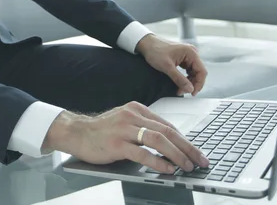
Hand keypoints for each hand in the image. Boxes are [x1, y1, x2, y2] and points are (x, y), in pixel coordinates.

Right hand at [43, 101, 208, 173]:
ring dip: (177, 154)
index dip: (184, 139)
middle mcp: (132, 116)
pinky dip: (157, 161)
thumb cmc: (102, 131)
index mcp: (137, 109)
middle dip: (187, 147)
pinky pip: (142, 153)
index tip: (196, 152)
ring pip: (158, 139)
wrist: (76, 132)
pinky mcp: (116, 144)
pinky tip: (167, 168)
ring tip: (187, 166)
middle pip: (167, 131)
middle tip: (200, 160)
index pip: (167, 124)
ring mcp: (124, 129)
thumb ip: (144, 128)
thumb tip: (169, 145)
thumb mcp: (125, 122)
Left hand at [136, 34, 206, 95]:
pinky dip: (185, 78)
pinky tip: (179, 83)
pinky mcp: (183, 58)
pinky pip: (188, 70)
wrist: (147, 44)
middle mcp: (191, 53)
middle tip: (182, 92)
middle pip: (198, 72)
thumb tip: (190, 89)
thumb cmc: (155, 51)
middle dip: (192, 84)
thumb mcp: (167, 67)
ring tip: (179, 89)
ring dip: (188, 82)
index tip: (192, 93)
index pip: (202, 71)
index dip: (198, 84)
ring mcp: (187, 56)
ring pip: (193, 72)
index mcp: (191, 52)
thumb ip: (179, 79)